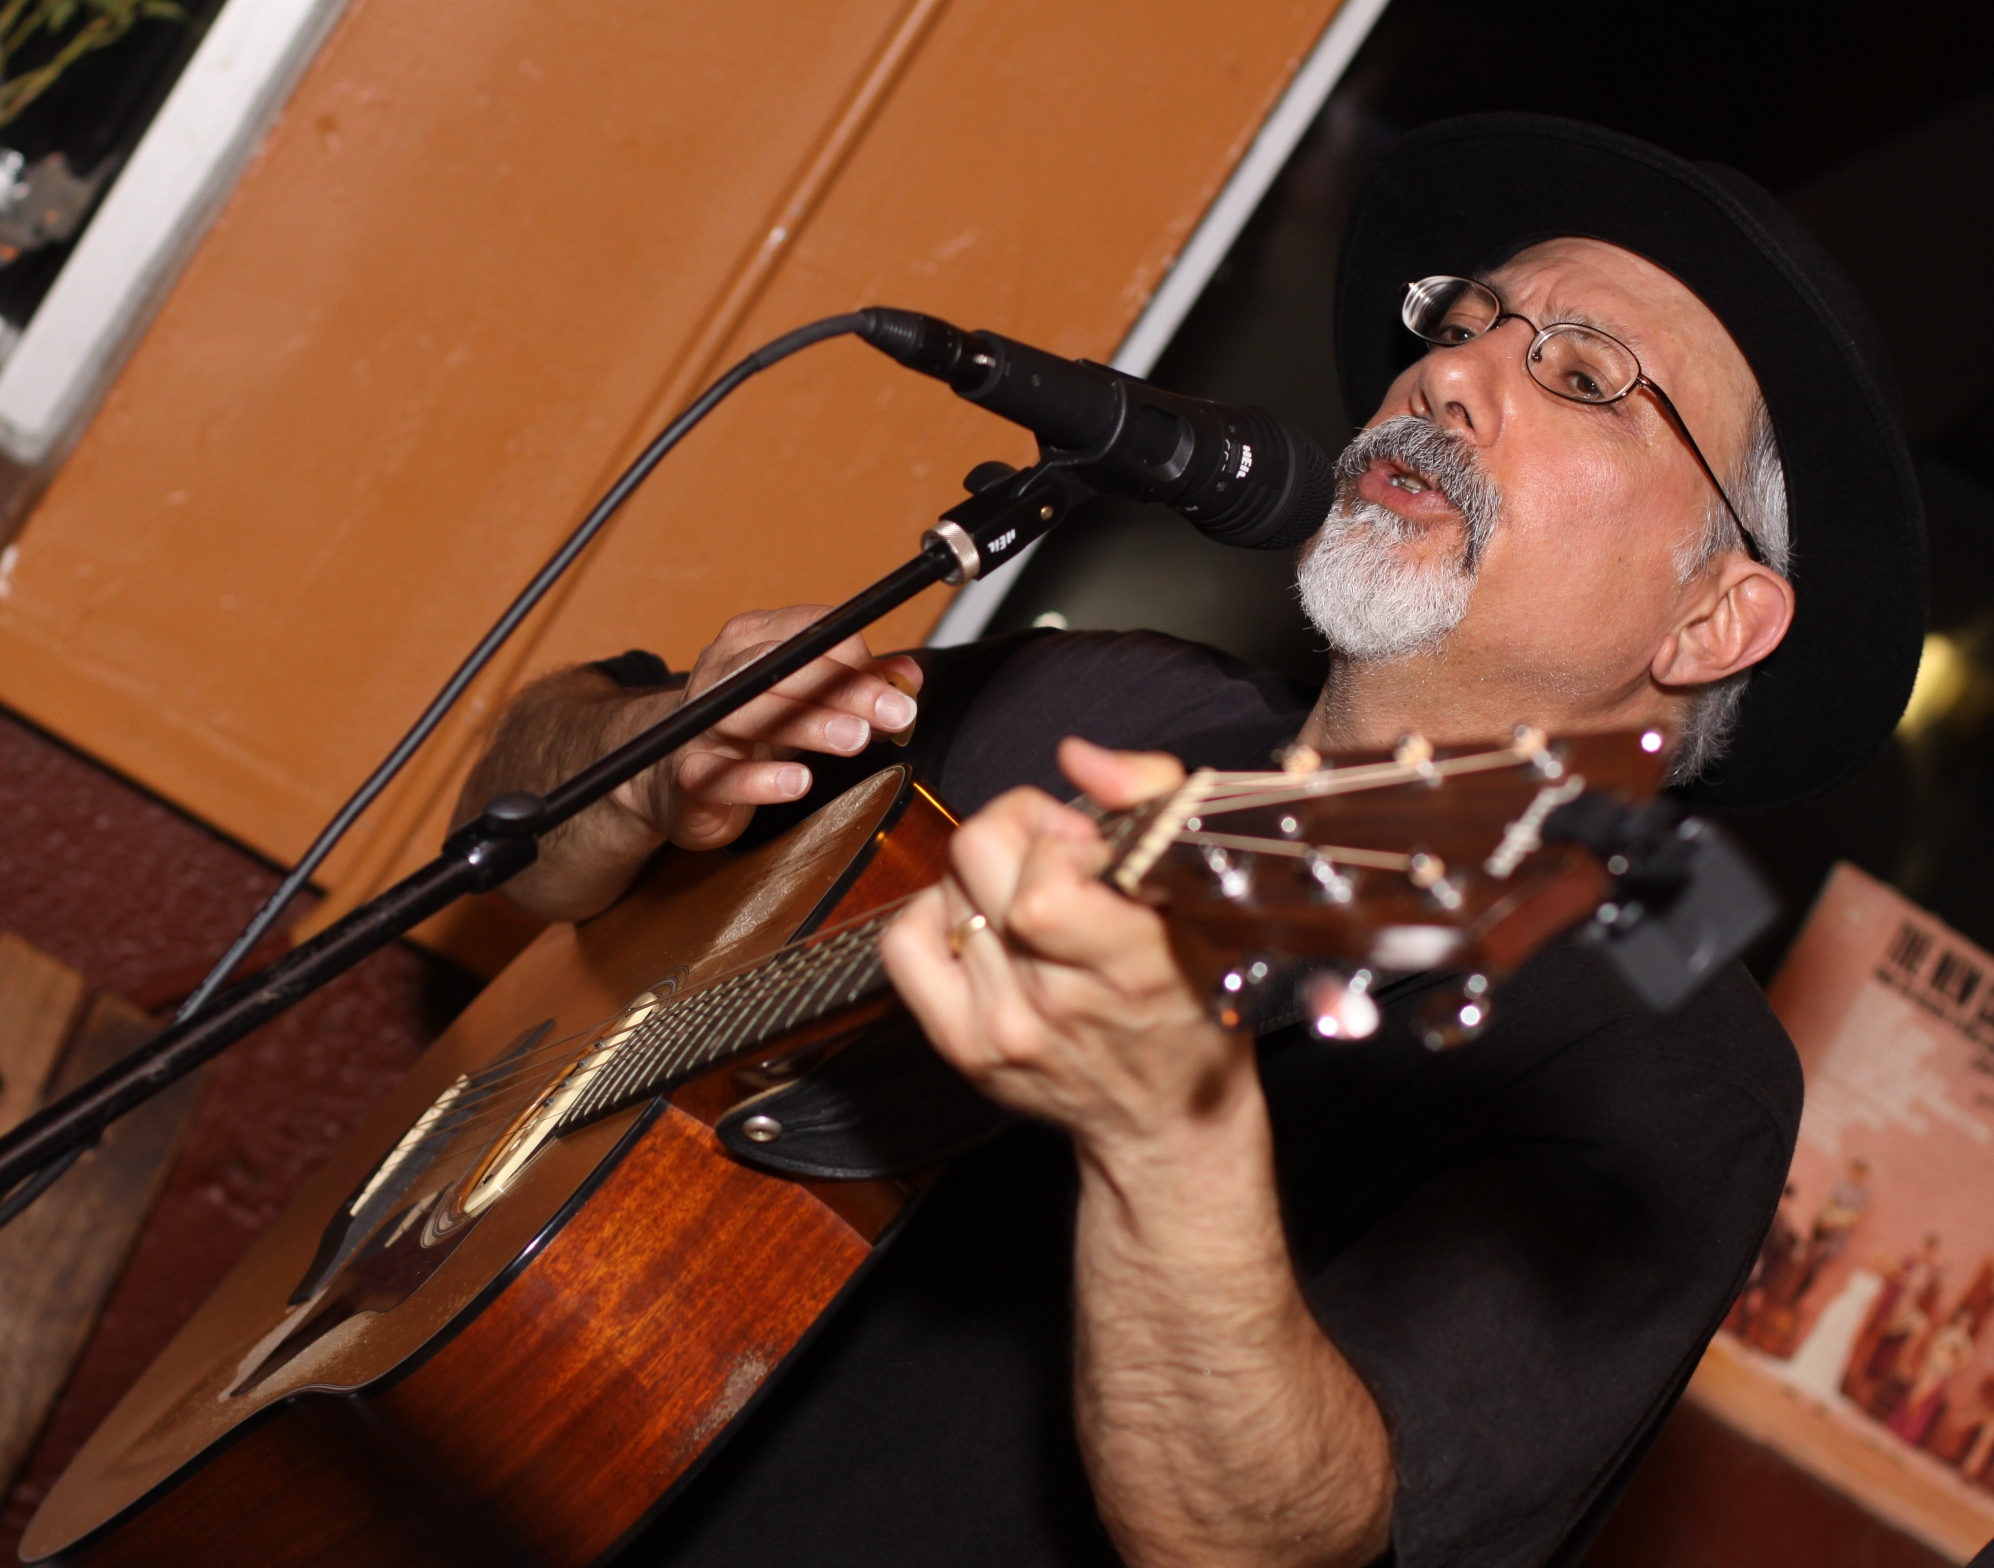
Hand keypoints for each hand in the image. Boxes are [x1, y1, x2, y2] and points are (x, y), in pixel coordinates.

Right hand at [618, 606, 920, 851]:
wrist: (676, 780)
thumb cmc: (749, 733)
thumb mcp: (806, 701)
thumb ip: (858, 686)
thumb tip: (911, 677)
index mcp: (751, 642)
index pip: (808, 631)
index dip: (857, 655)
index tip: (897, 687)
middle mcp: (722, 673)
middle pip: (783, 668)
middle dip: (845, 686)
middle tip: (895, 711)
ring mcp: (700, 722)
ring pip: (752, 714)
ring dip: (809, 724)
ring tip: (857, 739)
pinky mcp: (688, 774)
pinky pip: (720, 774)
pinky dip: (760, 779)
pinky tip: (798, 783)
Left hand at [880, 738, 1257, 1160]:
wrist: (1165, 1121)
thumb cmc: (1192, 1006)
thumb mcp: (1206, 899)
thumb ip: (1152, 801)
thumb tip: (1078, 757)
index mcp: (1132, 967)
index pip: (1046, 882)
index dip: (1061, 837)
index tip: (1092, 849)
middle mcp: (1055, 1002)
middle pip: (977, 856)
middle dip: (1016, 826)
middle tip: (1054, 849)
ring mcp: (999, 1027)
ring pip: (944, 886)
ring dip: (985, 873)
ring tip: (1028, 894)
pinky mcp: (960, 1044)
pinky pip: (903, 943)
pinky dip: (935, 915)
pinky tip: (981, 925)